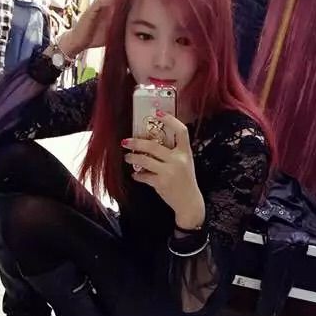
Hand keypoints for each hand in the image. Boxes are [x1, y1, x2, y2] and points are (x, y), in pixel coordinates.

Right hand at [58, 0, 118, 56]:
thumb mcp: (113, 29)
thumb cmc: (96, 37)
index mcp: (107, 4)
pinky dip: (108, 1)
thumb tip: (138, 27)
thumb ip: (122, 24)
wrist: (79, 42)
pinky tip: (116, 4)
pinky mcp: (90, 11)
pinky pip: (99, 1)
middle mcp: (101, 1)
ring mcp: (95, 5)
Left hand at [122, 112, 205, 229]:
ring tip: (127, 158)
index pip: (181, 131)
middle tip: (126, 142)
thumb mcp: (185, 163)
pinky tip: (135, 175)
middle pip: (153, 145)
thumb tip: (152, 142)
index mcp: (185, 152)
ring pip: (144, 160)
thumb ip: (174, 152)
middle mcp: (178, 160)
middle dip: (136, 142)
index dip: (169, 120)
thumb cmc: (185, 181)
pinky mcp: (161, 183)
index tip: (158, 113)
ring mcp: (169, 171)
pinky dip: (137, 175)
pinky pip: (144, 176)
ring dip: (132, 158)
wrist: (189, 202)